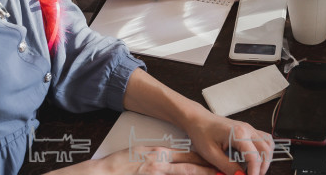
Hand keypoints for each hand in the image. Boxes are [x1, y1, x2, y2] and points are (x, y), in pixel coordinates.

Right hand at [89, 146, 215, 173]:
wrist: (103, 172)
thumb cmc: (118, 163)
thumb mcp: (140, 152)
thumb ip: (156, 154)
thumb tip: (168, 156)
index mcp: (159, 153)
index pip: (186, 155)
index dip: (202, 158)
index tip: (214, 161)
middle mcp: (160, 163)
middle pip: (189, 166)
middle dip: (207, 169)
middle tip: (222, 170)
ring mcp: (156, 173)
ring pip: (184, 173)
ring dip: (199, 174)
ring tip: (213, 174)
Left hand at [183, 115, 273, 174]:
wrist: (198, 119)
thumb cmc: (202, 132)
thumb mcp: (211, 154)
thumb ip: (227, 167)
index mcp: (238, 134)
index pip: (254, 157)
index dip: (254, 172)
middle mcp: (247, 129)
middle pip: (266, 150)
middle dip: (262, 167)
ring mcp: (249, 128)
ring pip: (268, 144)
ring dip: (265, 159)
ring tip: (254, 169)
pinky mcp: (247, 129)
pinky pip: (264, 139)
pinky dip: (264, 151)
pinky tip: (254, 159)